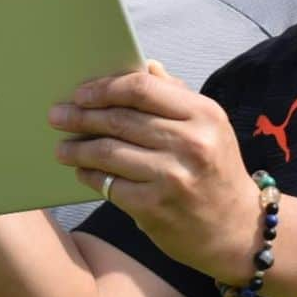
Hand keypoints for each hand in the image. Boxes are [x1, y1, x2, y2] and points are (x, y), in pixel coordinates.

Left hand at [49, 62, 261, 284]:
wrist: (239, 230)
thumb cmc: (216, 169)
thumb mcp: (209, 126)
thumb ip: (176, 95)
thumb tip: (144, 66)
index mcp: (203, 114)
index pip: (142, 89)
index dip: (105, 88)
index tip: (81, 93)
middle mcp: (190, 143)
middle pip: (120, 120)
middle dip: (81, 116)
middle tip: (57, 115)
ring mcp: (172, 177)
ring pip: (109, 152)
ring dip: (78, 148)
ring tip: (62, 146)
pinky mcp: (156, 208)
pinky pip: (110, 185)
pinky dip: (90, 176)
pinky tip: (81, 171)